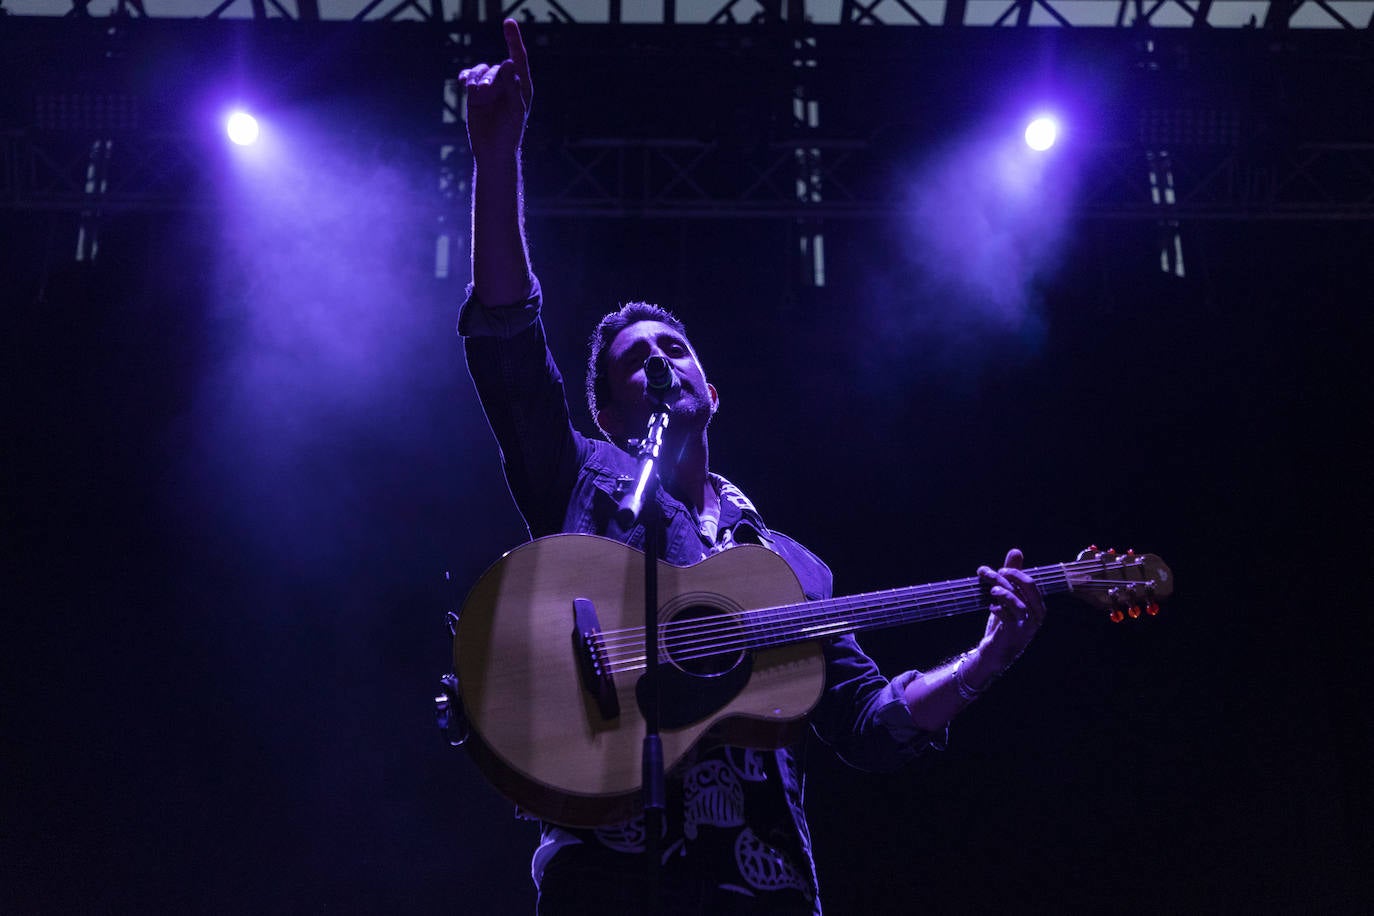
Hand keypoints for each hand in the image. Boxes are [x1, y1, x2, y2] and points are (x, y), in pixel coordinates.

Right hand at [460, 19, 532, 161]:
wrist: (493, 150)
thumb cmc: (510, 132)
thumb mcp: (515, 110)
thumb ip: (512, 86)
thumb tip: (509, 62)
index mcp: (521, 85)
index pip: (518, 57)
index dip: (513, 39)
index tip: (508, 21)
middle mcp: (506, 83)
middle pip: (495, 68)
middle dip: (488, 78)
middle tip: (484, 93)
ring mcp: (490, 87)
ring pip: (480, 71)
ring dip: (476, 80)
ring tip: (477, 95)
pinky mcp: (475, 94)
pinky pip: (469, 77)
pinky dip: (466, 77)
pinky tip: (463, 82)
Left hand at [975, 548, 1045, 674]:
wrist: (995, 653)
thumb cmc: (1004, 623)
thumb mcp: (1008, 598)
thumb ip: (1012, 576)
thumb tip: (1016, 550)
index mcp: (1037, 605)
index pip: (1030, 582)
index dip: (1014, 572)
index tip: (997, 569)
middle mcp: (1036, 616)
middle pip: (1027, 588)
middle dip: (1009, 577)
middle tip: (992, 573)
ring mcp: (1026, 626)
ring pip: (1019, 603)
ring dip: (1004, 593)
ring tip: (992, 590)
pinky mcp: (1013, 635)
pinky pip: (1008, 618)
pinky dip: (999, 610)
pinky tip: (991, 607)